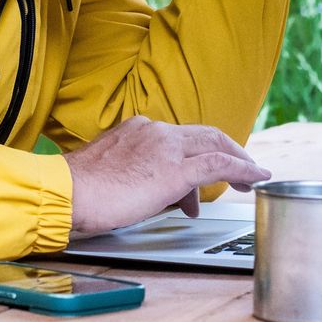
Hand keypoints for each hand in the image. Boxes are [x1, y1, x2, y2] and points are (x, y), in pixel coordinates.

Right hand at [63, 116, 271, 234]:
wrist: (66, 193)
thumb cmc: (79, 191)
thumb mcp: (110, 173)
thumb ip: (134, 174)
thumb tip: (150, 191)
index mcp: (138, 128)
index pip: (178, 137)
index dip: (197, 154)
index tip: (201, 176)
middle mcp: (155, 131)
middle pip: (205, 134)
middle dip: (228, 150)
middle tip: (241, 170)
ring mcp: (166, 149)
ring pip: (216, 145)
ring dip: (239, 161)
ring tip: (252, 178)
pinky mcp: (175, 171)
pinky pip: (219, 164)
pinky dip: (242, 169)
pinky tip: (256, 178)